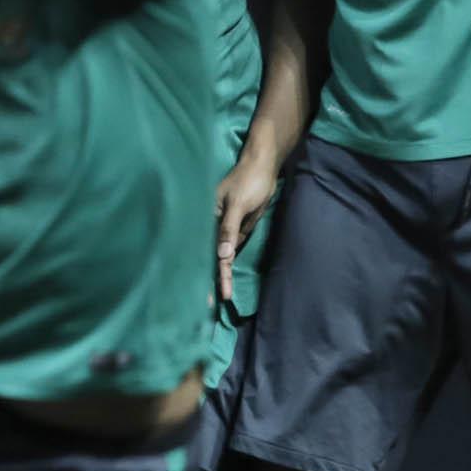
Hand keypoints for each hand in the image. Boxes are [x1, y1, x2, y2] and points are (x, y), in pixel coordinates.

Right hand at [212, 150, 279, 305]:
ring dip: (218, 275)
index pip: (207, 252)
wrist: (264, 166)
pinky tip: (222, 279)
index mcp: (207, 219)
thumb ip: (228, 231)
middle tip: (212, 304)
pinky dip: (226, 264)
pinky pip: (229, 250)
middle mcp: (212, 226)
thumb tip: (221, 256)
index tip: (213, 295)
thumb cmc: (249, 181)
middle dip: (211, 279)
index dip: (211, 273)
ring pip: (219, 256)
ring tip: (217, 297)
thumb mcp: (238, 205)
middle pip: (210, 257)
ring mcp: (224, 229)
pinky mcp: (235, 229)